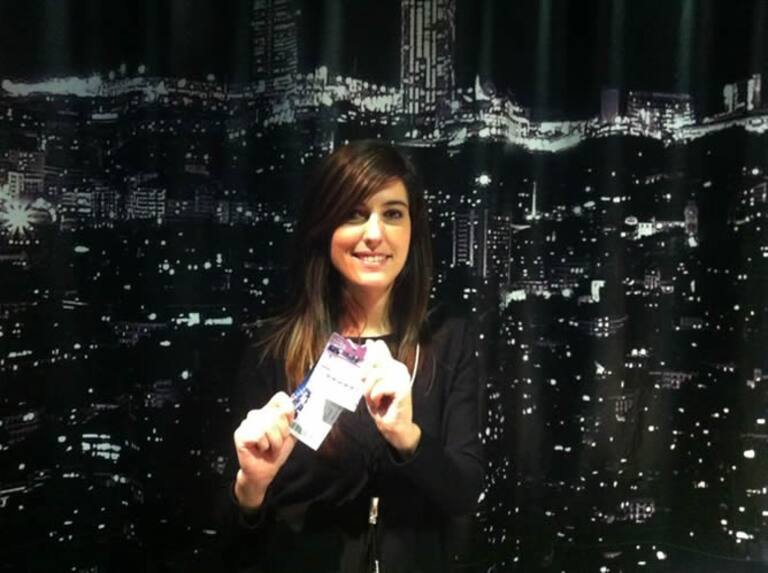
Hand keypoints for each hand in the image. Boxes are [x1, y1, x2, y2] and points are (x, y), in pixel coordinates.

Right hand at [233, 391, 295, 508]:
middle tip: (277, 444)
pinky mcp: (240, 433)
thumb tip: (303, 409)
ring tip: (269, 448)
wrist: (264, 472)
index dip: (288, 410)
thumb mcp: (290, 436)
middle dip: (282, 434)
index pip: (280, 398)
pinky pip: (259, 435)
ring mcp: (247, 423)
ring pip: (269, 425)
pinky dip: (264, 446)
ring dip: (274, 442)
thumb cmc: (275, 453)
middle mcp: (257, 414)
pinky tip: (260, 449)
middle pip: (278, 414)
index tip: (289, 425)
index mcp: (269, 412)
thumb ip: (295, 421)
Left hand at [363, 340, 421, 455]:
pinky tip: (381, 403)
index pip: (381, 351)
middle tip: (370, 393)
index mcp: (393, 367)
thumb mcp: (372, 386)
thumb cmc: (383, 407)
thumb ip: (372, 368)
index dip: (374, 348)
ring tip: (375, 400)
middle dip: (365, 379)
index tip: (369, 342)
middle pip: (373, 362)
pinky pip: (380, 387)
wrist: (394, 427)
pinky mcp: (403, 388)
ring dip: (370, 391)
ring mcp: (402, 377)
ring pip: (375, 375)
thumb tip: (371, 346)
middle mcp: (399, 369)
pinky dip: (376, 397)